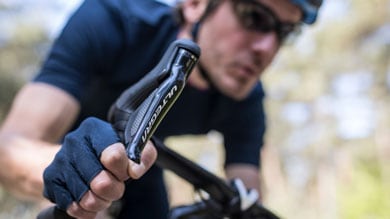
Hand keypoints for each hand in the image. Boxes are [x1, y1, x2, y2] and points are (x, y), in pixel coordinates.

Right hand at [42, 117, 156, 218]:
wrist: (78, 156)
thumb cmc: (110, 152)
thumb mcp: (132, 147)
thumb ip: (143, 155)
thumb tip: (135, 170)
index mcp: (94, 129)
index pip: (114, 156)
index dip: (123, 171)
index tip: (125, 172)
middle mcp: (73, 142)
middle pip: (101, 182)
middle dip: (114, 190)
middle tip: (116, 188)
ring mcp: (59, 161)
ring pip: (86, 198)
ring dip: (100, 202)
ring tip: (103, 195)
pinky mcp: (50, 180)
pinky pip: (71, 207)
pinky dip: (85, 210)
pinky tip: (89, 201)